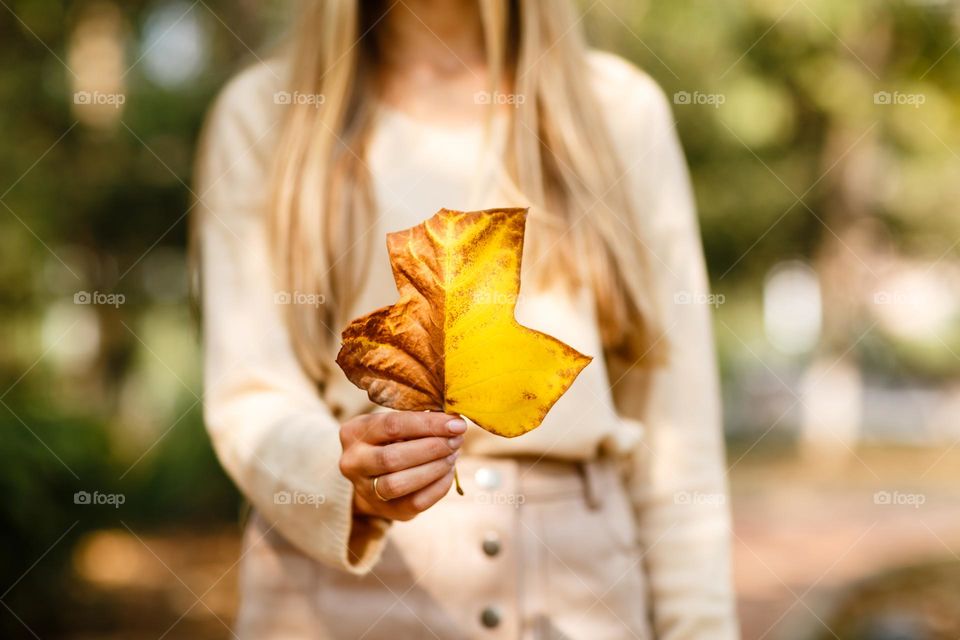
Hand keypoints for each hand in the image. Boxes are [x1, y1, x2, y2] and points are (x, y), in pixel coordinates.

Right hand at [339, 411, 465, 520]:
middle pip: (392, 458)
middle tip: (456, 440)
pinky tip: (449, 471)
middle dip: (432, 448)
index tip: (456, 423)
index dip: (427, 424)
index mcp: (354, 432)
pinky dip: (438, 486)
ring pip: (399, 484)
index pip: (392, 425)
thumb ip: (418, 419)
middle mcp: (353, 462)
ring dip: (434, 468)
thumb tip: (453, 422)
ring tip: (453, 455)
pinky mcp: (385, 510)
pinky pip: (415, 502)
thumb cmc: (391, 439)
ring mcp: (365, 490)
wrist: (374, 473)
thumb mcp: (395, 423)